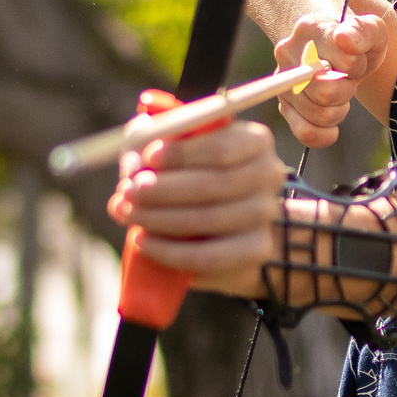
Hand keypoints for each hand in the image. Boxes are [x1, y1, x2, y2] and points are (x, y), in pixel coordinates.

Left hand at [106, 120, 287, 280]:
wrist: (227, 225)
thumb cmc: (191, 175)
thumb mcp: (172, 151)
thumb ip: (149, 145)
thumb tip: (132, 164)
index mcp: (254, 141)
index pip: (221, 147)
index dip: (182, 153)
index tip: (147, 157)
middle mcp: (268, 175)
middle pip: (214, 183)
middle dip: (162, 188)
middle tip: (127, 191)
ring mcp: (266, 214)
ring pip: (208, 219)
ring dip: (158, 218)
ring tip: (127, 213)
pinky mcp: (256, 250)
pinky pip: (208, 256)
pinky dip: (169, 251)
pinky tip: (143, 242)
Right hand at [273, 12, 388, 148]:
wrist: (336, 47)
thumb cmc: (356, 41)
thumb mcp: (371, 30)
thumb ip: (363, 31)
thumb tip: (343, 39)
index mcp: (309, 28)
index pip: (343, 62)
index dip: (357, 66)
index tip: (355, 58)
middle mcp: (287, 53)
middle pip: (326, 93)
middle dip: (347, 91)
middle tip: (347, 80)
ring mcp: (282, 81)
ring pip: (319, 115)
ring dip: (340, 110)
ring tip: (340, 94)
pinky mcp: (284, 105)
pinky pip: (305, 132)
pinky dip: (324, 135)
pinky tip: (334, 126)